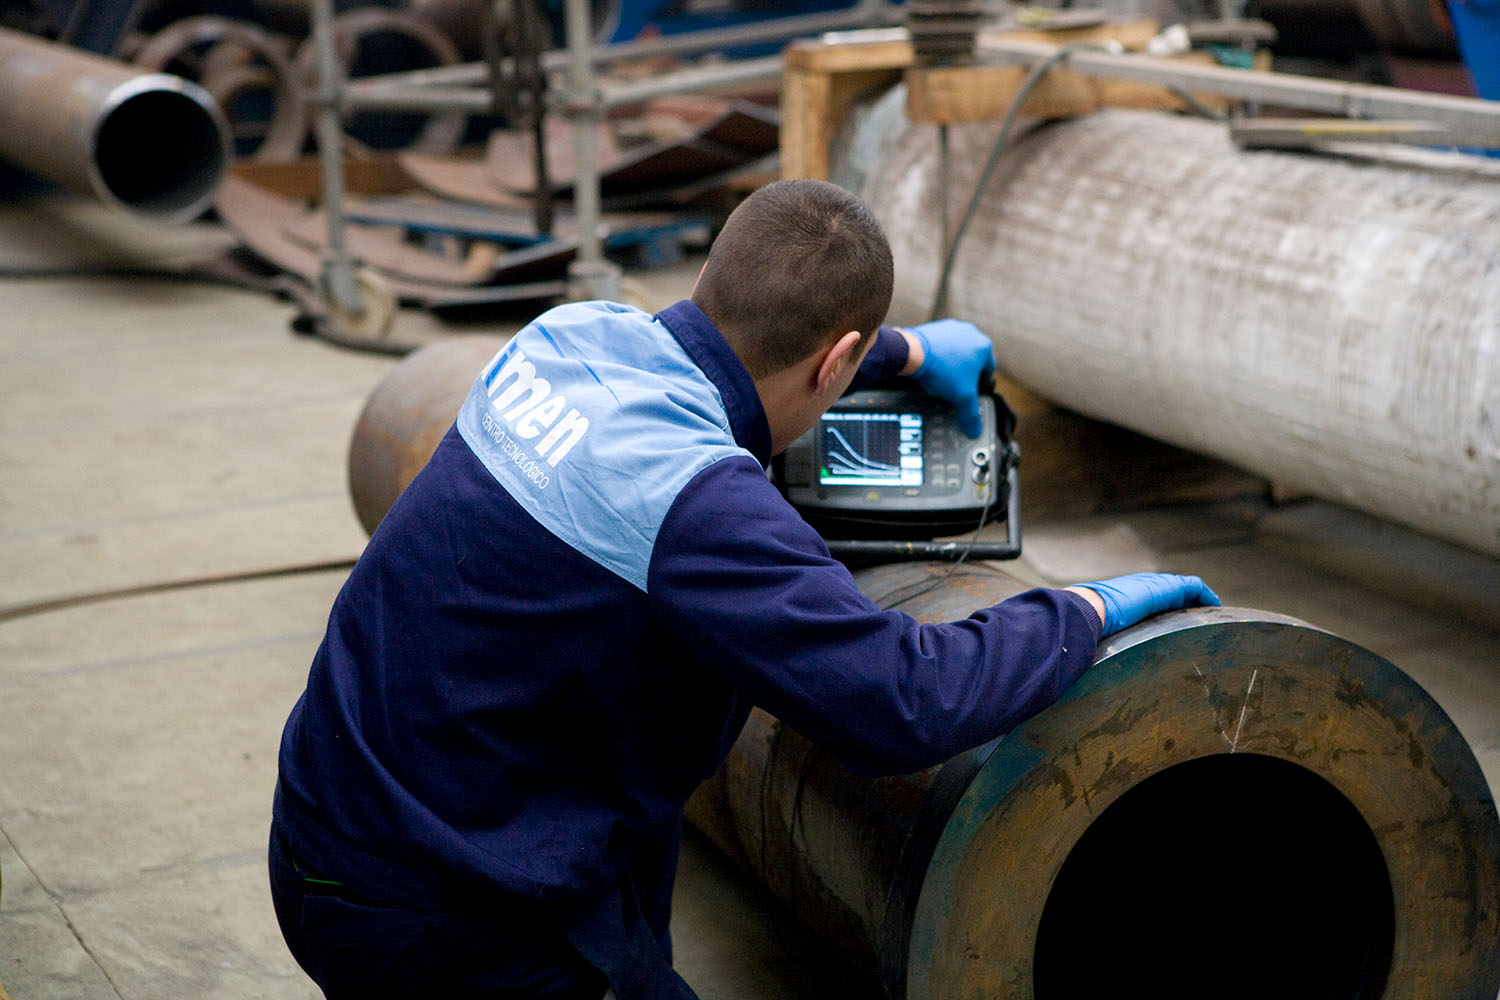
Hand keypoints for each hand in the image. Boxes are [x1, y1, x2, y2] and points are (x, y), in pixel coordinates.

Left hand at [906, 319, 995, 437]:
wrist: (913, 353)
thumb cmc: (942, 370)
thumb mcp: (962, 397)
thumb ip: (971, 414)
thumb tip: (974, 431)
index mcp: (984, 347)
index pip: (988, 371)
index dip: (980, 386)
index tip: (970, 393)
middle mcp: (971, 333)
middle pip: (972, 361)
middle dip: (965, 375)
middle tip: (956, 388)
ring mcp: (952, 328)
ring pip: (957, 352)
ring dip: (952, 364)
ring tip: (942, 379)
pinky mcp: (935, 328)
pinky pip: (941, 345)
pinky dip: (938, 356)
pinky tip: (931, 368)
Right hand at [1072, 573, 1221, 637]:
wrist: (1089, 611)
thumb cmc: (1089, 627)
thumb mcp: (1100, 634)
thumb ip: (1105, 642)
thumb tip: (1094, 667)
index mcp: (1126, 597)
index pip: (1152, 599)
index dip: (1168, 607)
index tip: (1179, 622)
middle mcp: (1141, 587)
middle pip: (1172, 592)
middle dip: (1187, 603)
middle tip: (1200, 620)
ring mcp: (1154, 585)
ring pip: (1184, 589)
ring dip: (1199, 600)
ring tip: (1211, 614)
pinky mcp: (1167, 587)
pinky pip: (1193, 587)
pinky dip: (1205, 595)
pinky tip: (1214, 607)